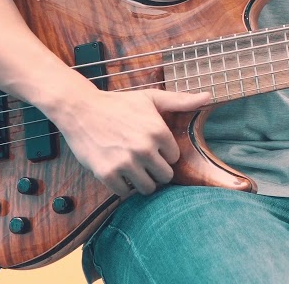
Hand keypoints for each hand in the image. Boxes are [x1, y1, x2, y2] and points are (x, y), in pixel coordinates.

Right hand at [53, 87, 210, 196]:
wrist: (80, 109)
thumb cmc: (118, 103)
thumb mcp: (150, 98)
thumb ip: (180, 100)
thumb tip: (208, 96)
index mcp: (158, 131)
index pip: (173, 158)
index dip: (162, 154)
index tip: (150, 146)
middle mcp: (144, 148)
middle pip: (164, 177)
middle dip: (155, 170)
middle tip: (141, 160)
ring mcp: (125, 162)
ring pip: (147, 188)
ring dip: (140, 181)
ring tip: (131, 167)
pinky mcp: (107, 174)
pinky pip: (124, 193)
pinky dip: (121, 186)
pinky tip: (117, 171)